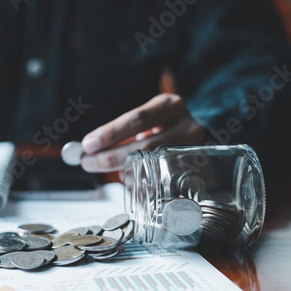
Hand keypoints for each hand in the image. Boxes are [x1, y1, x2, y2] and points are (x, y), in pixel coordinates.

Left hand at [80, 93, 204, 172]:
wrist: (203, 131)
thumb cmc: (164, 124)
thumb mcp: (150, 116)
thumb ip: (125, 131)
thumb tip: (92, 149)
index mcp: (169, 105)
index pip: (137, 119)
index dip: (111, 133)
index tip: (88, 144)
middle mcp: (185, 126)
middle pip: (143, 146)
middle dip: (109, 157)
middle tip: (88, 162)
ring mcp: (194, 150)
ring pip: (152, 167)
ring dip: (122, 172)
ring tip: (104, 170)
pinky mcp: (196, 171)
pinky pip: (161, 183)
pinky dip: (139, 184)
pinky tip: (127, 180)